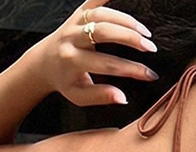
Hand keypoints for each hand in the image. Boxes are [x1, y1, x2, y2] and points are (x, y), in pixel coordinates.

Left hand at [39, 4, 157, 107]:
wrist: (44, 62)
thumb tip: (122, 98)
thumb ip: (101, 96)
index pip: (107, 64)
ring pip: (103, 14)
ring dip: (126, 21)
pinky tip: (128, 0)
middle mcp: (72, 38)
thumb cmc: (64, 80)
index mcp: (72, 60)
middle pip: (105, 33)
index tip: (149, 75)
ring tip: (145, 32)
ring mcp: (75, 22)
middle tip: (150, 48)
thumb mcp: (79, 96)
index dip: (131, 69)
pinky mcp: (78, 12)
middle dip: (130, 39)